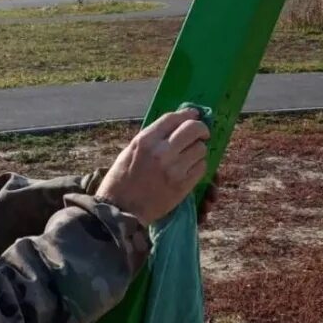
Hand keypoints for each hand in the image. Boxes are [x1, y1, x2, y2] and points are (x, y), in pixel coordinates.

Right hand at [96, 109, 209, 225]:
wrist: (120, 209)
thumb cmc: (121, 179)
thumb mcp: (131, 151)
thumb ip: (152, 138)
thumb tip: (175, 126)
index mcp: (145, 140)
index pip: (173, 118)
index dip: (187, 114)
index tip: (194, 115)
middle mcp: (161, 151)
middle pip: (193, 129)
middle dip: (201, 129)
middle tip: (202, 134)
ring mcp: (173, 169)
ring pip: (200, 149)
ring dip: (199, 150)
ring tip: (192, 155)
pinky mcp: (182, 185)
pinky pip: (201, 168)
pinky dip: (199, 166)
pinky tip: (191, 168)